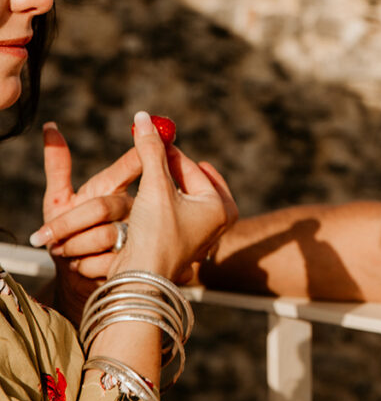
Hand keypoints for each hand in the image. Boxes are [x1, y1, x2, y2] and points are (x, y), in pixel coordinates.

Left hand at [31, 123, 141, 321]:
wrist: (75, 280)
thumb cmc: (67, 236)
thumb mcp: (59, 201)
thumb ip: (57, 166)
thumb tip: (49, 128)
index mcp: (116, 190)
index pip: (132, 165)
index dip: (137, 155)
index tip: (132, 154)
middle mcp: (133, 210)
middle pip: (103, 206)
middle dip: (68, 224)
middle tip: (46, 239)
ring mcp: (137, 236)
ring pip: (104, 235)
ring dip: (74, 247)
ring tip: (61, 253)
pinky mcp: (134, 264)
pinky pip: (105, 261)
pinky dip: (84, 266)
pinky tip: (78, 267)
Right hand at [107, 111, 237, 281]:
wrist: (140, 283)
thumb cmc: (154, 236)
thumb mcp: (155, 187)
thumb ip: (151, 151)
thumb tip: (144, 118)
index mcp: (221, 206)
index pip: (192, 167)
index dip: (168, 152)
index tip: (150, 135)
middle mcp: (217, 221)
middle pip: (191, 180)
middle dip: (170, 167)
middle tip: (153, 150)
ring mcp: (202, 235)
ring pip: (182, 196)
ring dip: (163, 185)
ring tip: (146, 176)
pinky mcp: (184, 244)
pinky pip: (175, 212)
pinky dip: (161, 203)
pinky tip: (144, 203)